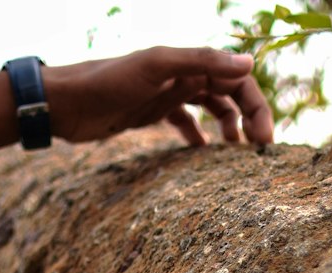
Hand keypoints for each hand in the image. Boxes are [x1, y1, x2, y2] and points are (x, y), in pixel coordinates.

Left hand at [41, 47, 273, 146]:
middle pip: (228, 92)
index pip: (236, 78)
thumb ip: (200, 61)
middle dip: (248, 118)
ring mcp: (166, 94)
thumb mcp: (156, 67)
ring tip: (235, 153)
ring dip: (228, 126)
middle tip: (260, 150)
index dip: (255, 105)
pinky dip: (197, 136)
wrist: (66, 103)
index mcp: (186, 60)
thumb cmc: (107, 82)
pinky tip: (203, 154)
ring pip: (210, 106)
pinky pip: (183, 122)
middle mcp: (180, 74)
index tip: (264, 140)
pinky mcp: (150, 113)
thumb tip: (248, 62)